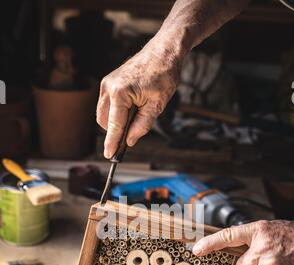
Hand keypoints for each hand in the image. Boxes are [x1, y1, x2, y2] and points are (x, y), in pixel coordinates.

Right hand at [97, 41, 181, 158]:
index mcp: (120, 93)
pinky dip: (115, 112)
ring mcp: (107, 84)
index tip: (109, 156)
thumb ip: (142, 125)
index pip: (114, 125)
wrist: (163, 51)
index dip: (112, 142)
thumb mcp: (156, 105)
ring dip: (115, 122)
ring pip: (103, 114)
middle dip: (115, 131)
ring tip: (137, 114)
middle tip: (133, 134)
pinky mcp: (109, 82)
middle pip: (104, 121)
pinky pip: (107, 105)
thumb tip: (129, 141)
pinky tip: (132, 108)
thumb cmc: (163, 74)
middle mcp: (109, 87)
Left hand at [193, 220, 293, 264]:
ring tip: (279, 262)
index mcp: (258, 231)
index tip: (196, 249)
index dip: (210, 243)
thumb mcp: (269, 230)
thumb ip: (250, 238)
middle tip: (268, 257)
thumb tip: (229, 247)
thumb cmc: (292, 237)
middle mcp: (261, 248)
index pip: (228, 236)